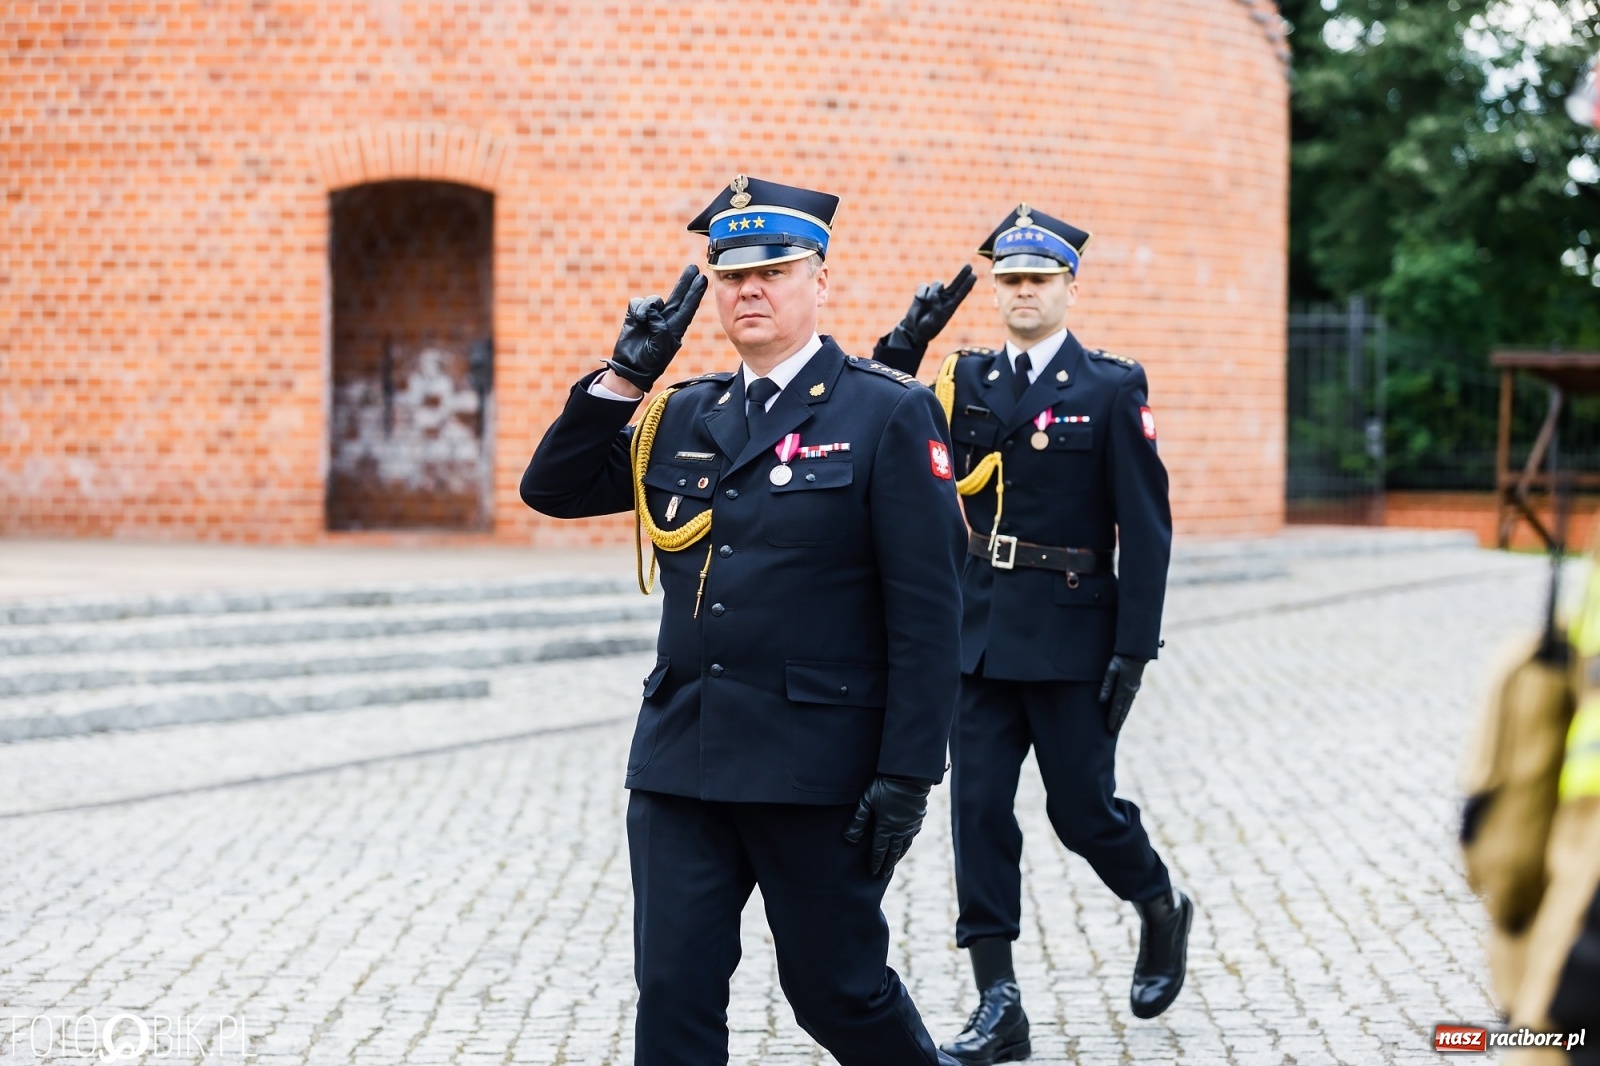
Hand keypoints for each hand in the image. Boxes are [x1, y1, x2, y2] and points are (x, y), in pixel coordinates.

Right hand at [602, 264, 707, 390]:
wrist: (630, 367)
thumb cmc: (650, 361)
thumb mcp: (660, 346)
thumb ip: (659, 326)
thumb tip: (652, 311)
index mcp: (676, 328)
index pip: (688, 307)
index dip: (695, 293)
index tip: (703, 279)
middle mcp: (665, 319)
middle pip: (678, 297)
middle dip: (685, 282)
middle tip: (694, 268)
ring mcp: (650, 316)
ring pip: (654, 300)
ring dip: (649, 307)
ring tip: (643, 321)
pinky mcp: (636, 315)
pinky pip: (638, 303)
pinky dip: (637, 310)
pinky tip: (637, 320)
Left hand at [843, 774, 931, 877]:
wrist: (910, 777)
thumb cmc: (885, 787)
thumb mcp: (866, 801)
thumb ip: (858, 821)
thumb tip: (849, 840)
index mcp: (886, 828)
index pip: (879, 850)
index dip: (876, 862)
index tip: (874, 872)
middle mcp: (899, 831)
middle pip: (893, 852)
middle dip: (888, 864)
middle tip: (884, 874)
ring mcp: (911, 825)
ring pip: (905, 845)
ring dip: (899, 855)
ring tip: (894, 862)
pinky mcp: (919, 818)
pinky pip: (913, 835)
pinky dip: (909, 842)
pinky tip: (907, 842)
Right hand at [882, 265, 976, 356]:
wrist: (913, 330)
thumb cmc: (927, 329)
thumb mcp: (934, 323)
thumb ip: (936, 310)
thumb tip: (935, 296)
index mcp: (950, 307)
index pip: (961, 294)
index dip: (967, 285)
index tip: (974, 276)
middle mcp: (944, 299)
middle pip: (955, 284)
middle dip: (962, 275)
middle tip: (969, 266)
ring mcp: (933, 294)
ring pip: (937, 283)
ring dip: (933, 290)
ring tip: (927, 301)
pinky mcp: (922, 292)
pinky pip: (923, 286)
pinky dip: (922, 292)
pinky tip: (920, 300)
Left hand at [1098, 654, 1146, 735]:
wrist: (1136, 652)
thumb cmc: (1121, 659)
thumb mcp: (1111, 669)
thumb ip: (1106, 685)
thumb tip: (1101, 700)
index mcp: (1123, 688)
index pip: (1116, 707)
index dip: (1113, 719)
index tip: (1110, 728)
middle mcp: (1130, 691)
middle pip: (1123, 710)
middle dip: (1118, 722)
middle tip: (1114, 733)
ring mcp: (1134, 689)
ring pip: (1127, 707)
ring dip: (1122, 717)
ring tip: (1118, 726)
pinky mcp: (1135, 686)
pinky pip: (1130, 701)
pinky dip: (1126, 709)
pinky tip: (1124, 712)